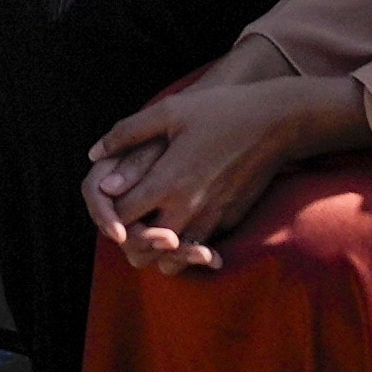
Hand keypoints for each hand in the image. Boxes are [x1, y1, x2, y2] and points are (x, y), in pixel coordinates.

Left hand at [81, 77, 344, 278]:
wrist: (276, 122)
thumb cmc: (220, 111)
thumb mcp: (170, 111)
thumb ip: (127, 133)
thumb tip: (94, 155)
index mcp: (167, 181)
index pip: (121, 216)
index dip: (108, 212)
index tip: (112, 198)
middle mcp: (187, 209)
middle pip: (140, 248)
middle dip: (128, 238)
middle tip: (128, 218)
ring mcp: (210, 220)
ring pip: (170, 260)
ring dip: (156, 248)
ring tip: (152, 225)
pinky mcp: (228, 223)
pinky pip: (197, 250)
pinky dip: (184, 247)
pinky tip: (181, 225)